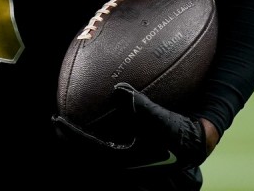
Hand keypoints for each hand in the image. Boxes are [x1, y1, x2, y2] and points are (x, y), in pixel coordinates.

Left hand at [53, 84, 208, 169]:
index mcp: (123, 161)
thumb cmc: (179, 134)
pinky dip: (96, 137)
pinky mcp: (133, 156)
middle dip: (71, 140)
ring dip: (83, 141)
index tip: (56, 120)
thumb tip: (118, 89)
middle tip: (58, 123)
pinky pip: (107, 148)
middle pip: (87, 154)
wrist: (197, 145)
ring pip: (96, 153)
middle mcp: (121, 165)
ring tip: (72, 124)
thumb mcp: (161, 119)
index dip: (70, 134)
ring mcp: (127, 162)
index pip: (87, 148)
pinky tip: (99, 122)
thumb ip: (139, 105)